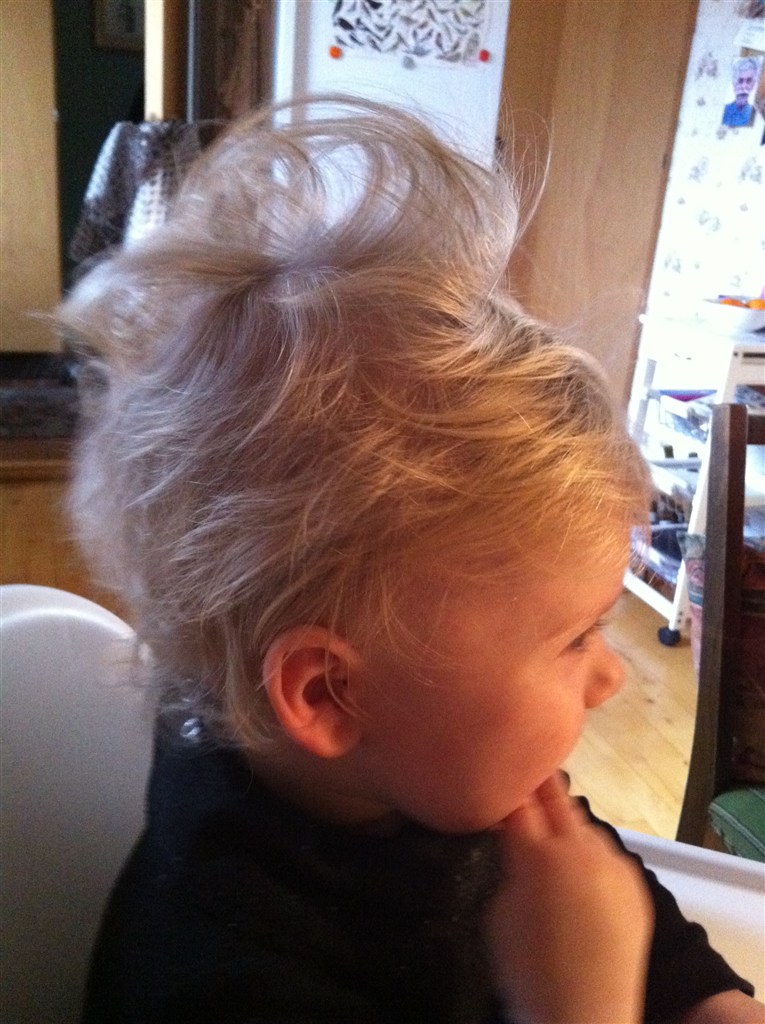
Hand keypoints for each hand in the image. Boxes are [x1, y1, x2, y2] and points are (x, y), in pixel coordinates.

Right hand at [486, 773, 654, 1023]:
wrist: (584, 1019)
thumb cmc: (526, 972)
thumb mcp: (498, 914)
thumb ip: (509, 866)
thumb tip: (514, 840)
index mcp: (537, 856)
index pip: (519, 802)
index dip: (507, 790)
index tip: (498, 784)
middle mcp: (579, 851)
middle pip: (558, 798)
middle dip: (540, 788)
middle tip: (525, 778)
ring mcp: (613, 866)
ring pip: (585, 824)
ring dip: (567, 823)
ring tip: (553, 836)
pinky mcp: (635, 885)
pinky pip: (607, 853)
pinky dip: (590, 853)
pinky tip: (580, 872)